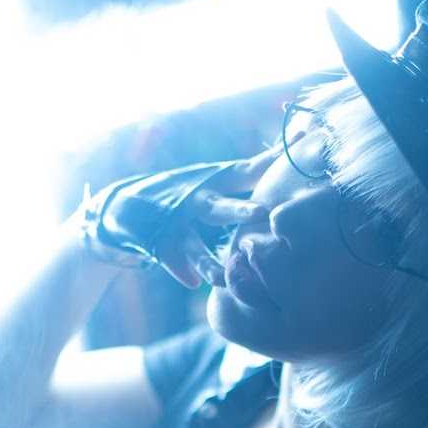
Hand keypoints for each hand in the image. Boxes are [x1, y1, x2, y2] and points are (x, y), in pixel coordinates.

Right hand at [85, 147, 277, 289]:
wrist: (126, 206)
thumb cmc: (184, 195)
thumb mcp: (215, 180)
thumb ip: (249, 175)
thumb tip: (289, 156)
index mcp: (215, 181)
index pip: (249, 171)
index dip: (273, 162)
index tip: (301, 146)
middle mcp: (196, 199)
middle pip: (220, 206)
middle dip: (240, 209)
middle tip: (263, 211)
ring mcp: (175, 222)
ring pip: (194, 243)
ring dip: (208, 258)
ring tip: (222, 275)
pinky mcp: (157, 242)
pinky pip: (171, 259)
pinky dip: (181, 270)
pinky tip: (192, 282)